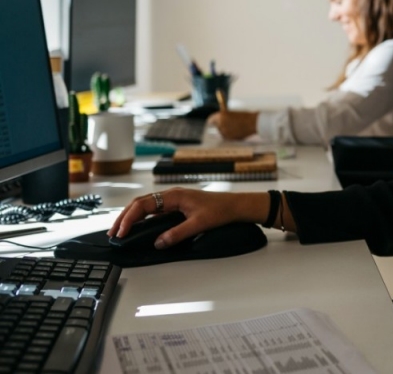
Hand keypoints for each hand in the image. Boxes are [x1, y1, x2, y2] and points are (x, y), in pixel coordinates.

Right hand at [107, 188, 263, 248]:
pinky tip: (138, 226)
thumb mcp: (198, 224)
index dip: (129, 218)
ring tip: (120, 230)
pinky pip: (154, 209)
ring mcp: (173, 199)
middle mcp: (171, 195)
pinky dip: (142, 217)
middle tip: (113, 233)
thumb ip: (177, 234)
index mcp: (174, 196)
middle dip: (124, 217)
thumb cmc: (220, 210)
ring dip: (131, 216)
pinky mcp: (177, 205)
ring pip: (145, 205)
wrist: (235, 206)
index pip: (143, 205)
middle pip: (140, 203)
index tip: (120, 232)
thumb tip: (158, 243)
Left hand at [211, 109, 258, 139]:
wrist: (254, 122)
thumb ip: (224, 117)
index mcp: (221, 116)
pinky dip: (230, 135)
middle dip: (220, 126)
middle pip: (216, 127)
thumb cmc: (245, 116)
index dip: (212, 121)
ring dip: (225, 131)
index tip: (213, 122)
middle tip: (227, 124)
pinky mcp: (229, 138)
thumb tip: (218, 121)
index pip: (211, 120)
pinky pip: (226, 136)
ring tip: (234, 127)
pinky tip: (237, 131)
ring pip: (221, 132)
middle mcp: (221, 124)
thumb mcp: (232, 113)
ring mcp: (225, 132)